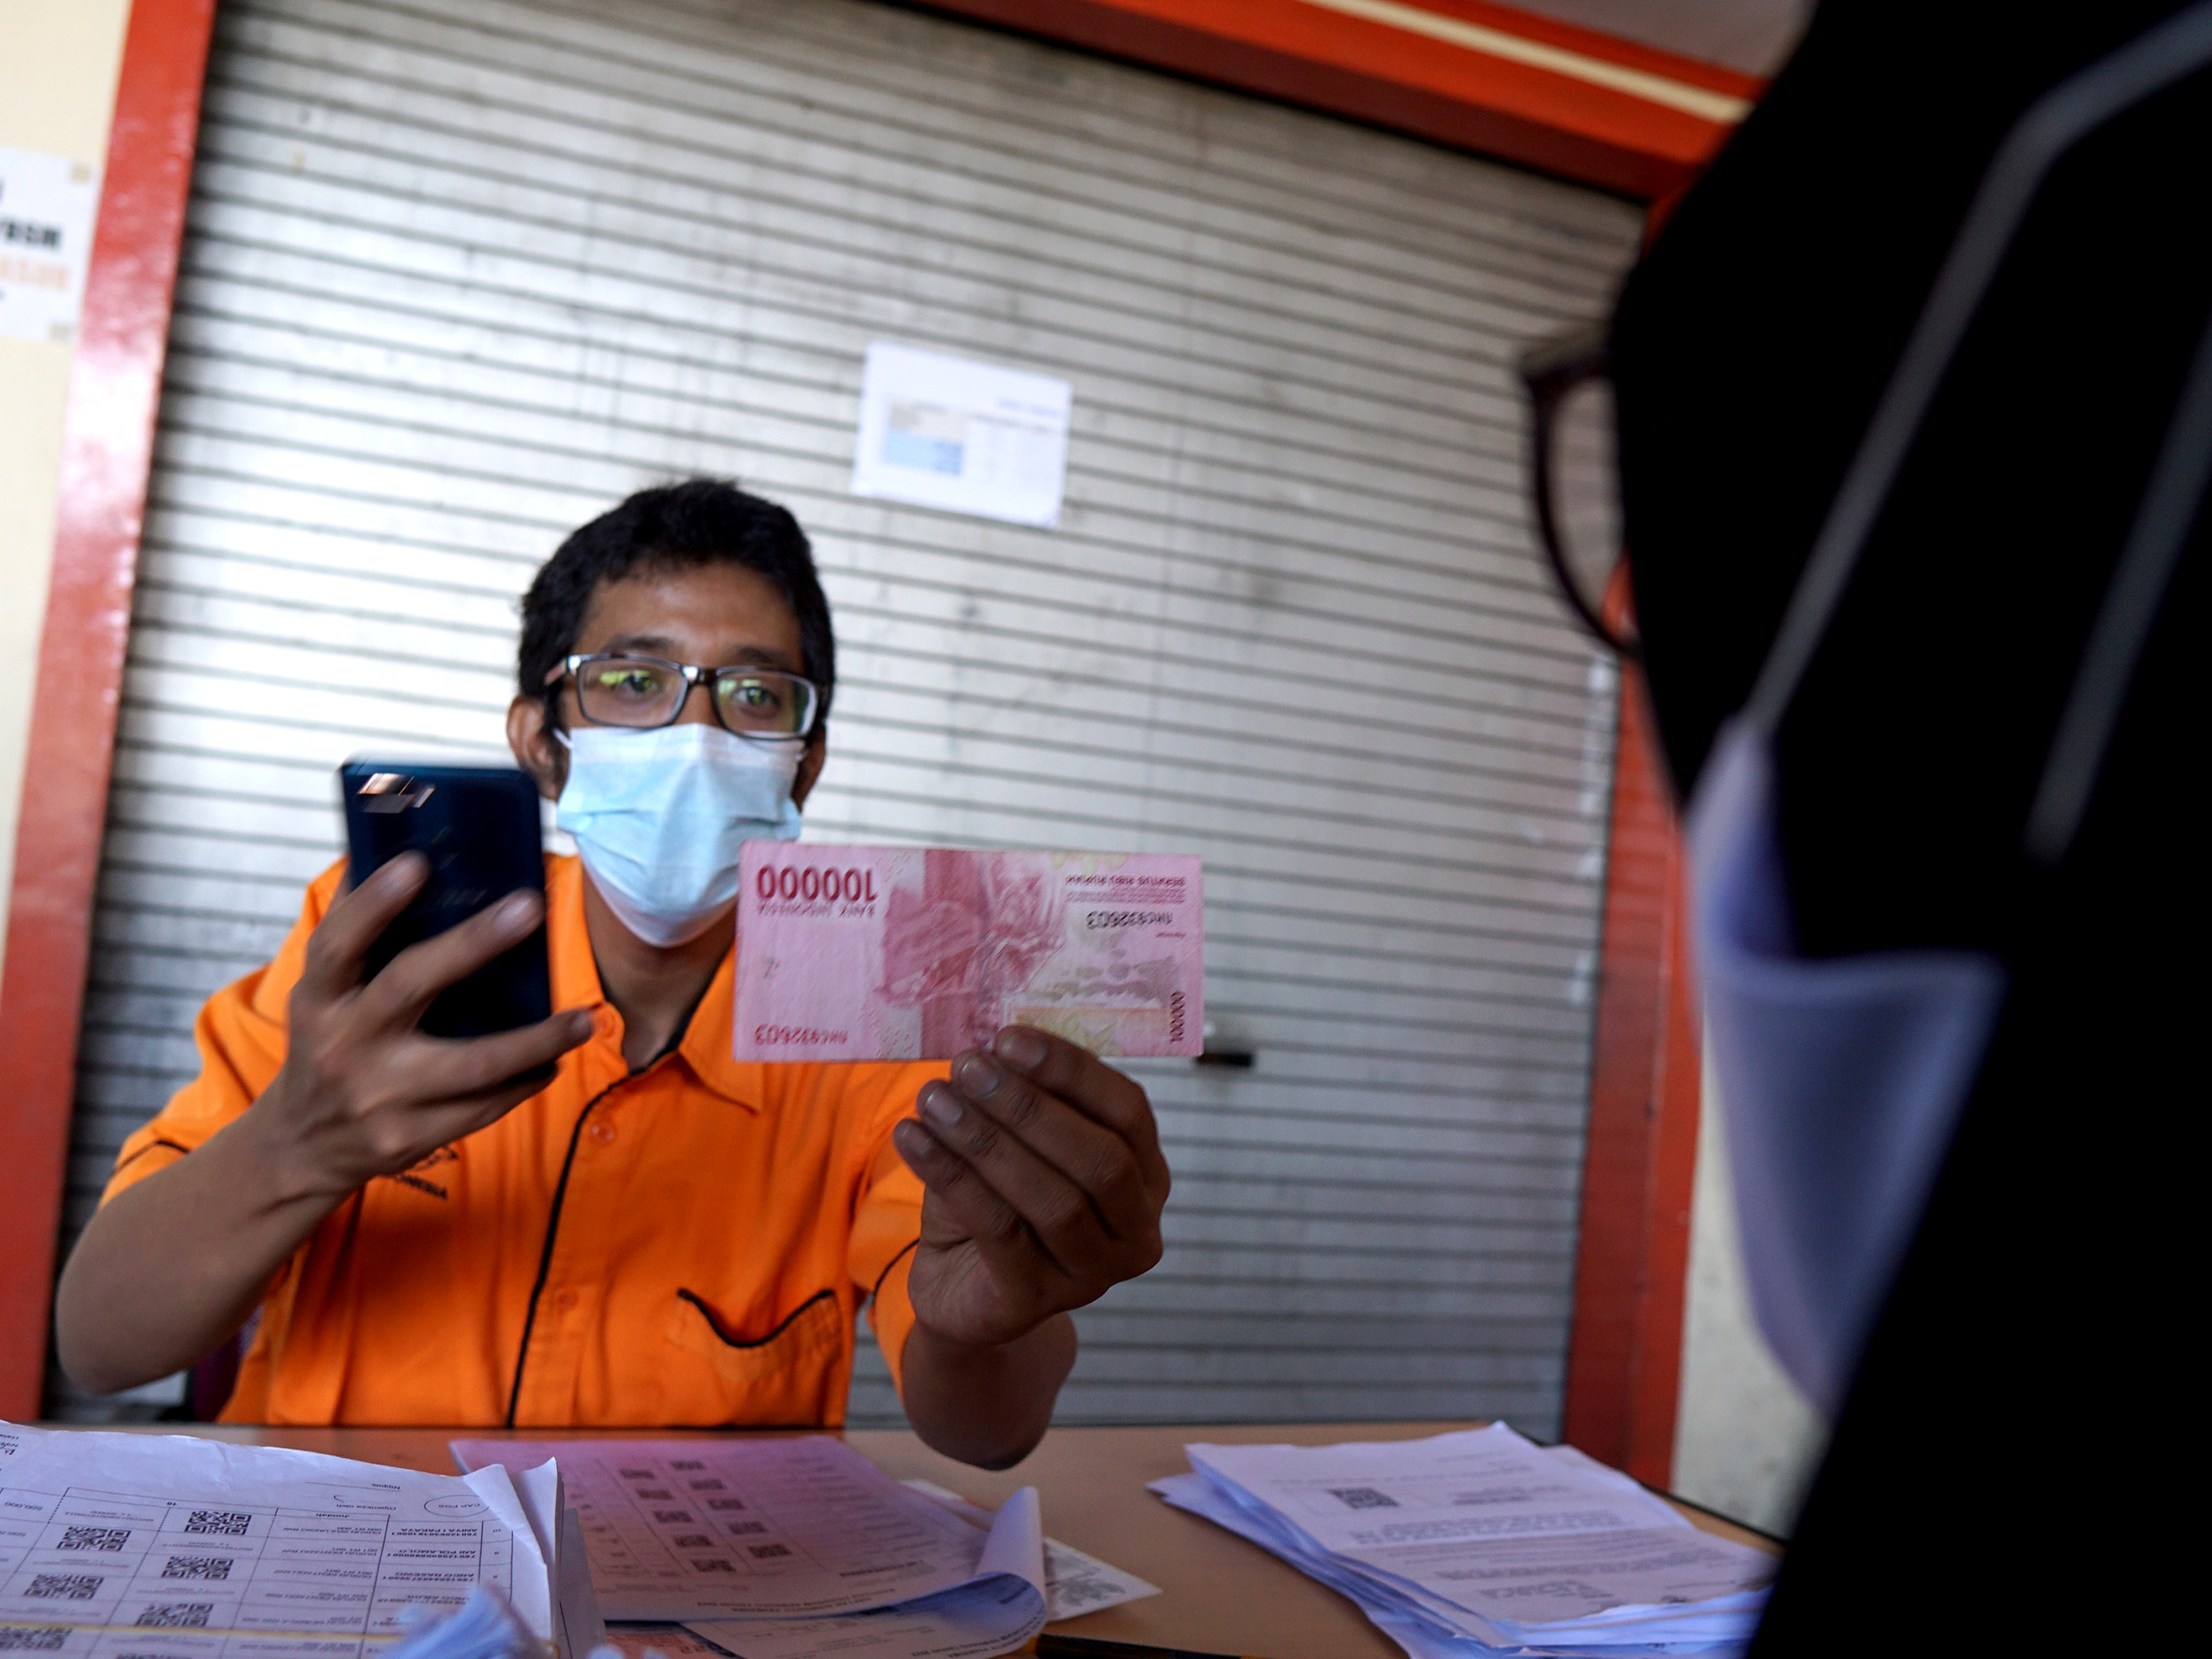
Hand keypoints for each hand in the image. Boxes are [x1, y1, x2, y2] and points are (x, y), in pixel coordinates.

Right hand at [248, 853, 593, 1200]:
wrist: (301, 1146)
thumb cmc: (326, 1044)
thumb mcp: (321, 994)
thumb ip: (354, 935)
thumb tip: (395, 849)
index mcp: (318, 999)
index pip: (338, 943)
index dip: (373, 904)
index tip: (417, 863)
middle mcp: (344, 1044)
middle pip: (410, 986)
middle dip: (472, 944)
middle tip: (531, 908)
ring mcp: (378, 1096)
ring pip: (471, 1065)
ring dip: (534, 1040)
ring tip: (583, 1019)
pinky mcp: (408, 1137)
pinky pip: (480, 1108)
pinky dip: (523, 1083)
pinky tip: (552, 1061)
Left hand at [893, 1026, 1168, 1350]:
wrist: (960, 1289)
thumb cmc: (998, 1201)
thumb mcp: (1018, 1143)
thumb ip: (1024, 1100)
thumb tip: (993, 1046)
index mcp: (1146, 1176)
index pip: (1128, 1112)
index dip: (1072, 1070)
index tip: (1009, 1038)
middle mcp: (1136, 1231)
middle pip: (1099, 1159)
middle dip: (1029, 1106)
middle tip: (968, 1066)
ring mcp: (1093, 1276)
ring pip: (1052, 1201)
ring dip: (986, 1140)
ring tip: (934, 1098)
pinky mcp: (1035, 1301)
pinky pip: (999, 1232)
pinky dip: (952, 1178)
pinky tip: (912, 1138)